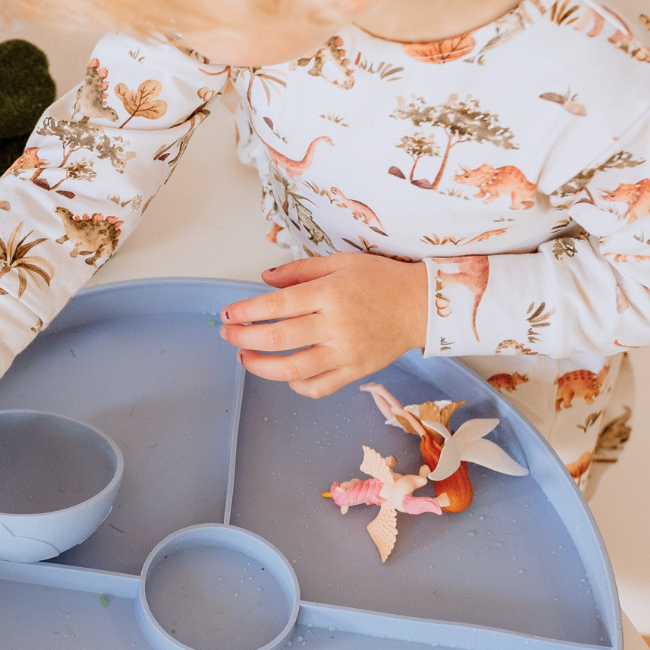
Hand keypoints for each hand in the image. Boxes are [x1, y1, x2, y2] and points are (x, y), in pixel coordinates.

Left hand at [219, 254, 428, 396]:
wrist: (422, 305)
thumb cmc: (381, 280)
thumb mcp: (340, 262)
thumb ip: (299, 271)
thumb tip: (264, 279)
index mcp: (330, 294)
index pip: (276, 306)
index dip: (245, 312)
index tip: (227, 314)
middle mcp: (336, 325)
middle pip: (278, 338)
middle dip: (244, 337)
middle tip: (228, 334)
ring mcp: (346, 353)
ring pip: (293, 369)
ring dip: (261, 366)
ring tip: (245, 357)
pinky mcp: (355, 371)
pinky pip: (319, 387)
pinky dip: (296, 385)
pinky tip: (285, 374)